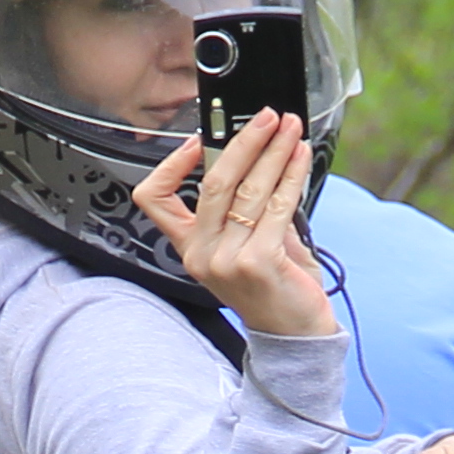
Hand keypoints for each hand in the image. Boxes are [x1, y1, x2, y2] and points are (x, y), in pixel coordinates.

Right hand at [129, 111, 334, 338]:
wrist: (294, 336)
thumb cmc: (274, 289)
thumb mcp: (246, 245)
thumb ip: (245, 206)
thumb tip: (259, 153)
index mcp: (190, 248)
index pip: (154, 199)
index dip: (172, 163)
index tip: (200, 140)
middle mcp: (202, 254)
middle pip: (213, 181)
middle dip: (243, 141)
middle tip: (266, 117)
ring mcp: (227, 260)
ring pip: (249, 189)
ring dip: (274, 151)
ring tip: (291, 129)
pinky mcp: (259, 263)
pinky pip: (277, 205)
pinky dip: (291, 173)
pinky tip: (299, 156)